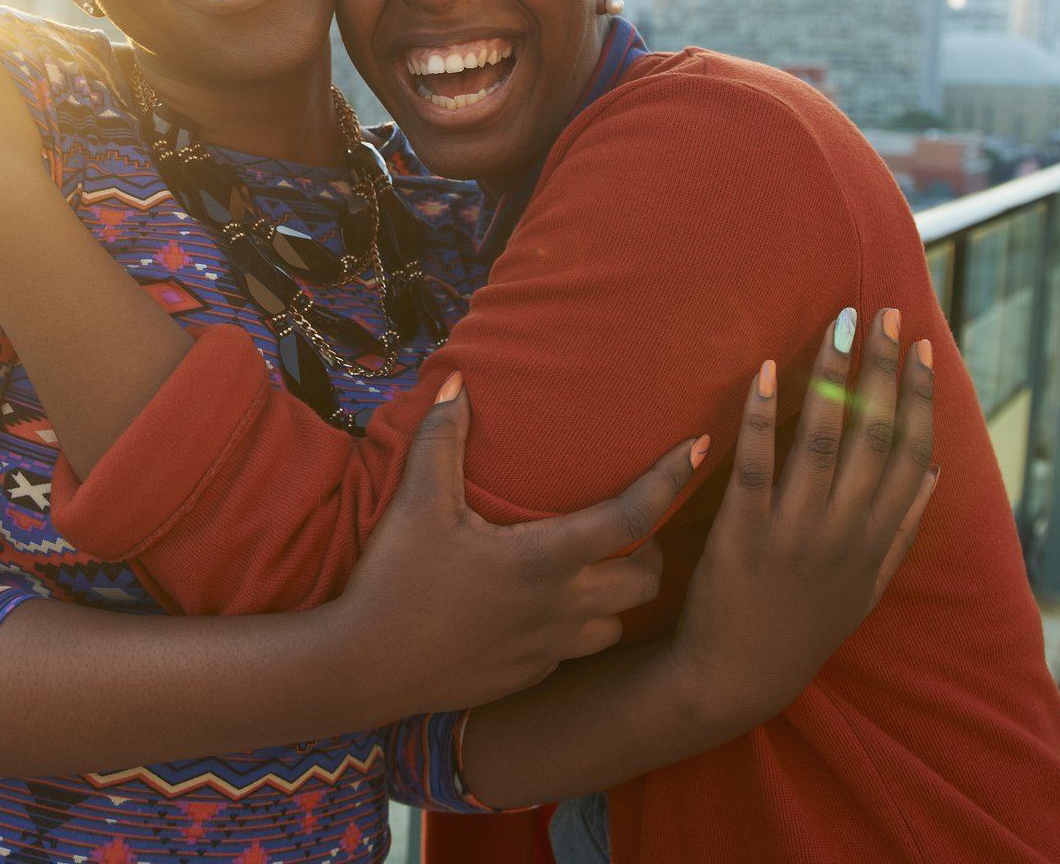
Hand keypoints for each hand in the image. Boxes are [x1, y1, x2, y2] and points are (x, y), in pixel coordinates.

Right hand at [328, 373, 706, 720]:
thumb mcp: (416, 501)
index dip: (669, 480)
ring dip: (616, 596)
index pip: (631, 517)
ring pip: (616, 623)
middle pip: (645, 580)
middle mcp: (560, 608)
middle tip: (629, 525)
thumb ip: (442, 438)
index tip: (698, 449)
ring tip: (593, 569)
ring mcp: (547, 649)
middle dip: (650, 550)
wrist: (361, 668)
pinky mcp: (527, 677)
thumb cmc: (393, 581)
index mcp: (543, 559)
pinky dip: (576, 628)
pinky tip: (545, 609)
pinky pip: (575, 652)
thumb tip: (457, 381)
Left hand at [663, 307, 937, 726]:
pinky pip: (755, 463)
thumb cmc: (802, 627)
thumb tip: (928, 478)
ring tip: (837, 325)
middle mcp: (844, 531)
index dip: (917, 397)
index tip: (919, 347)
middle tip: (883, 312)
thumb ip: (898, 532)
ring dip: (832, 377)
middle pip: (873, 435)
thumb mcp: (866, 588)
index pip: (910, 454)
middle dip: (881, 368)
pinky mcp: (742, 532)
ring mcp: (794, 531)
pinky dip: (762, 414)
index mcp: (876, 540)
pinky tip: (767, 371)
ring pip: (821, 440)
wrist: (737, 677)